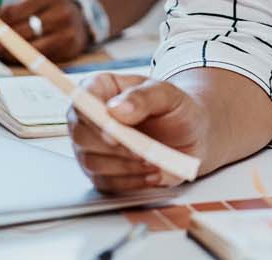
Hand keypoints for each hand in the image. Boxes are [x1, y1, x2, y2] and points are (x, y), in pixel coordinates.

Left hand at [0, 0, 90, 62]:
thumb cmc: (43, 12)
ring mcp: (67, 30)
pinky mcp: (70, 47)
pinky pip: (37, 57)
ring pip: (26, 46)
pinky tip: (16, 56)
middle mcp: (60, 10)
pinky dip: (22, 59)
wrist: (81, 20)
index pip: (10, 12)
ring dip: (7, 53)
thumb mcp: (24, 5)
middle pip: (18, 30)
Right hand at [68, 73, 212, 192]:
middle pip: (81, 134)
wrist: (190, 134)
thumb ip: (143, 97)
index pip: (82, 98)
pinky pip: (106, 182)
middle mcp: (90, 118)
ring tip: (153, 161)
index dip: (93, 117)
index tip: (114, 132)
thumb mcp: (168, 95)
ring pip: (92, 162)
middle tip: (141, 151)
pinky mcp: (102, 172)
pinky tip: (152, 174)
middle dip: (112, 147)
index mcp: (101, 88)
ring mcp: (92, 147)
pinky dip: (130, 181)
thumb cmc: (175, 108)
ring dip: (124, 165)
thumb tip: (116, 109)